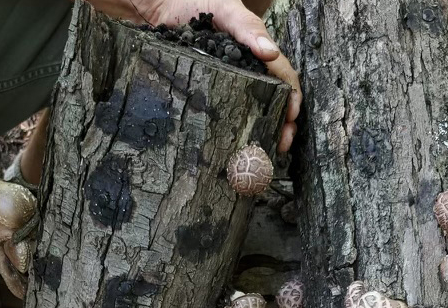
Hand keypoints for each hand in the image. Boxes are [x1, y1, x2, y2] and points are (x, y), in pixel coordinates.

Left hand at [87, 0, 301, 151]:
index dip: (292, 98)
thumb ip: (247, 27)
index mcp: (257, 54)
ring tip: (261, 153)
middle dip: (282, 124)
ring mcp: (227, 85)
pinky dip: (234, 133)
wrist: (156, 7)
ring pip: (251, 113)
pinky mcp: (206, 94)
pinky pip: (225, 115)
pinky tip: (233, 149)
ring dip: (261, 133)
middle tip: (281, 145)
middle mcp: (247, 73)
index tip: (291, 118)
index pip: (284, 78)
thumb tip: (270, 52)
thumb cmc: (194, 2)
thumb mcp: (224, 9)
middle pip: (273, 102)